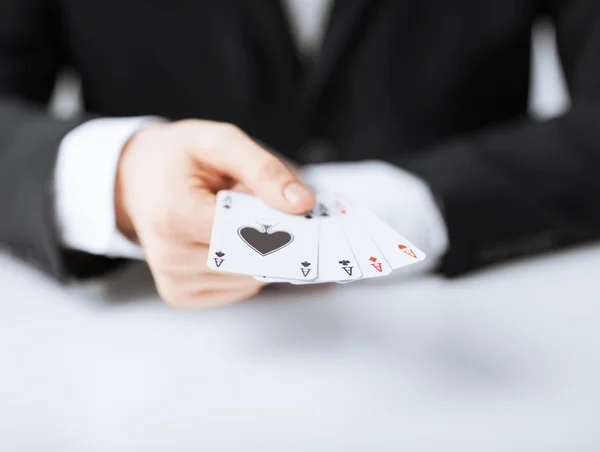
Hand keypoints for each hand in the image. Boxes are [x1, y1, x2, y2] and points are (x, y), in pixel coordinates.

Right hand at [115, 120, 314, 307]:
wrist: (137, 177)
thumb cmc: (178, 158)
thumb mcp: (220, 142)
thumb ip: (263, 169)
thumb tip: (302, 204)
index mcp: (174, 216)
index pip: (248, 235)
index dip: (279, 222)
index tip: (296, 209)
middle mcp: (169, 257)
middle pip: (253, 261)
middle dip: (274, 238)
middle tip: (270, 210)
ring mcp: (174, 282)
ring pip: (251, 279)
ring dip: (261, 252)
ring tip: (241, 222)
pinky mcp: (181, 295)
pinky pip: (238, 289)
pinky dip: (248, 266)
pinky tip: (232, 242)